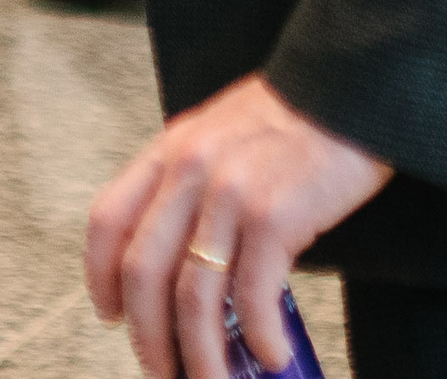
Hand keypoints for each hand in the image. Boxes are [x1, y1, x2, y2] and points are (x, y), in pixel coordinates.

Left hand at [87, 73, 390, 377]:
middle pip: (143, 271)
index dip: (101, 277)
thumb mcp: (218, 142)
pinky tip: (270, 354)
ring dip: (202, 357)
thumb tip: (186, 271)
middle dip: (150, 337)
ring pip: (194, 295)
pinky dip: (259, 337)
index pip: (108, 220)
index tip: (111, 316)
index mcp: (168, 151)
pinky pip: (252, 294)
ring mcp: (229, 192)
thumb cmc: (287, 125)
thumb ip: (192, 191)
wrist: (345, 95)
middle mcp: (188, 169)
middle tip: (165, 372)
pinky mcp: (275, 215)